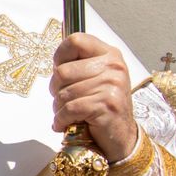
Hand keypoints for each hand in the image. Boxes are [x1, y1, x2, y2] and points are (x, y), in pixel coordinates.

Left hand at [50, 34, 137, 162]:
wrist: (121, 135)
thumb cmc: (102, 105)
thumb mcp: (96, 77)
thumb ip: (79, 64)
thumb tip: (53, 62)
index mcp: (109, 54)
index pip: (76, 40)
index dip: (60, 56)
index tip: (59, 69)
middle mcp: (113, 66)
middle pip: (62, 71)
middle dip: (55, 89)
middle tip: (63, 99)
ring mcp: (112, 85)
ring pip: (63, 93)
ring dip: (58, 107)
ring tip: (68, 113)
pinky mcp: (107, 105)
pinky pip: (69, 109)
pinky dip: (61, 119)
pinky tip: (64, 124)